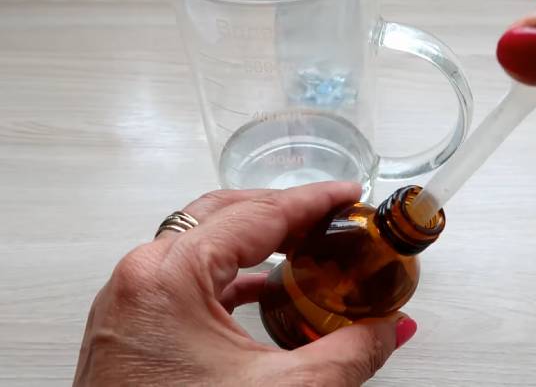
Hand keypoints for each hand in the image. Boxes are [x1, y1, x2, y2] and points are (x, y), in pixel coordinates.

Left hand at [73, 182, 416, 386]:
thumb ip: (349, 354)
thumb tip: (389, 329)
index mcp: (169, 279)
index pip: (256, 214)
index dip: (312, 201)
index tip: (347, 194)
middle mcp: (141, 279)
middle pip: (223, 213)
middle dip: (283, 210)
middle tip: (330, 216)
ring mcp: (132, 301)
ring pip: (202, 242)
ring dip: (256, 240)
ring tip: (304, 246)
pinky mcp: (135, 326)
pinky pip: (188, 278)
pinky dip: (230, 274)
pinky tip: (264, 288)